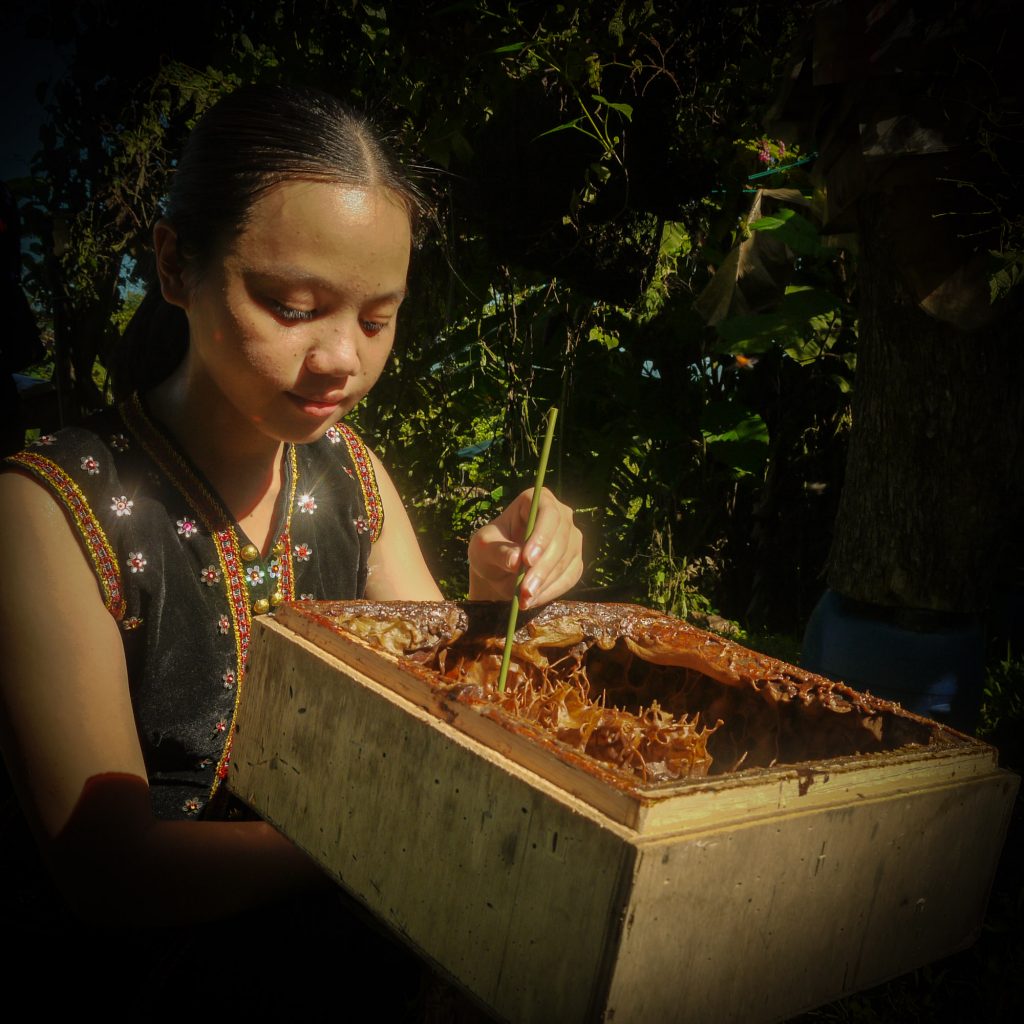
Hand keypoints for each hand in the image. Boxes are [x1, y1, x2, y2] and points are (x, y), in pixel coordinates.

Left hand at [468, 487, 582, 608]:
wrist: (497, 572)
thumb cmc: (488, 552)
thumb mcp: (483, 549)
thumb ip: (498, 551)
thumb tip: (516, 560)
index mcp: (535, 500)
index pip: (547, 512)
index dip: (541, 536)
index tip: (527, 560)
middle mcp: (560, 515)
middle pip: (561, 538)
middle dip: (542, 567)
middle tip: (524, 590)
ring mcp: (571, 538)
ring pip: (567, 559)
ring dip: (546, 582)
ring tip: (524, 599)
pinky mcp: (575, 561)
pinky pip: (571, 576)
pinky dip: (552, 591)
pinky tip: (533, 600)